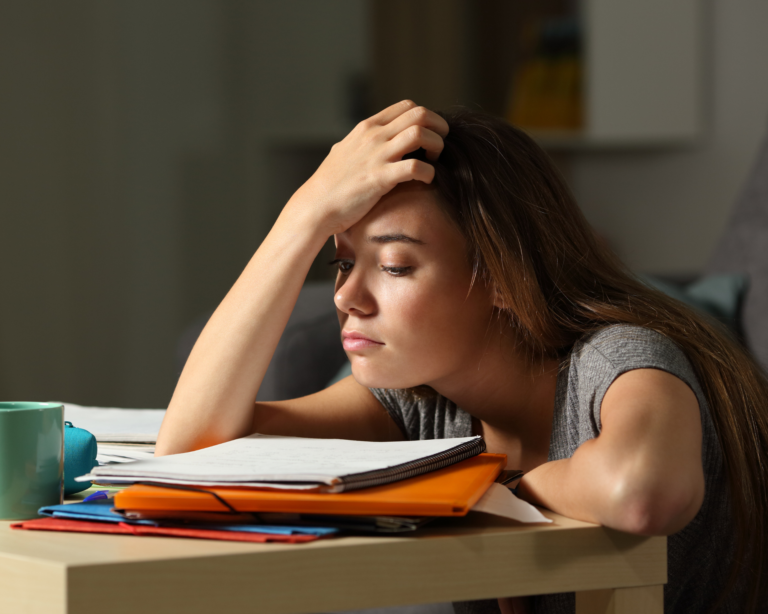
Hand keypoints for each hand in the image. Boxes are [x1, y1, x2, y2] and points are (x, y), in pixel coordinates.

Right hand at [288, 100, 448, 235]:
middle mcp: (374, 136)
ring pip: (420, 134)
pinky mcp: (380, 179)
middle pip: (419, 114)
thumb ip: (361, 142)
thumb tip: (367, 139)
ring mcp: (377, 156)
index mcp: (367, 128)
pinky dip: (429, 173)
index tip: (429, 136)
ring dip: (436, 146)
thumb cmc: (330, 184)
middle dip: (438, 128)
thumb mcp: (344, 151)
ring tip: (434, 162)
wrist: (315, 206)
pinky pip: (416, 167)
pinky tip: (427, 181)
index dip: (426, 118)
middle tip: (439, 147)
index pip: (407, 106)